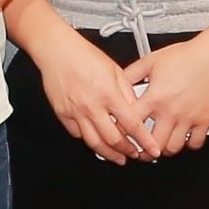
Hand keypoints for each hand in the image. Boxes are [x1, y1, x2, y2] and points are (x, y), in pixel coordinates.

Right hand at [34, 26, 145, 164]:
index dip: (144, 140)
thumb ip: (127, 91)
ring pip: (94, 143)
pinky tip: (96, 140)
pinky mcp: (63, 114)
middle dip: (127, 151)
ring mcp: (76, 112)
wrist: (57, 50)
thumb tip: (137, 110)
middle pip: (113, 139)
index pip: (132, 124)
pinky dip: (88, 140)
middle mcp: (92, 106)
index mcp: (109, 93)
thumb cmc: (84, 55)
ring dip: (109, 154)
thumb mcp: (115, 70)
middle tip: (135, 154)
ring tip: (118, 157)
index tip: (152, 149)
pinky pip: (77, 134)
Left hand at [125, 40, 208, 159]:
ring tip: (160, 145)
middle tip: (141, 150)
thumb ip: (131, 74)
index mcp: (154, 98)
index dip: (124, 131)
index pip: (132, 123)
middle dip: (144, 151)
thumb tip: (120, 84)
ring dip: (164, 150)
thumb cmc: (185, 56)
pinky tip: (183, 138)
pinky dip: (188, 144)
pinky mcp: (204, 120)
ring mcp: (188, 118)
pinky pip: (195, 142)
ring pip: (173, 148)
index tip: (122, 134)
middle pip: (153, 144)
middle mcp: (170, 111)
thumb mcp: (150, 61)